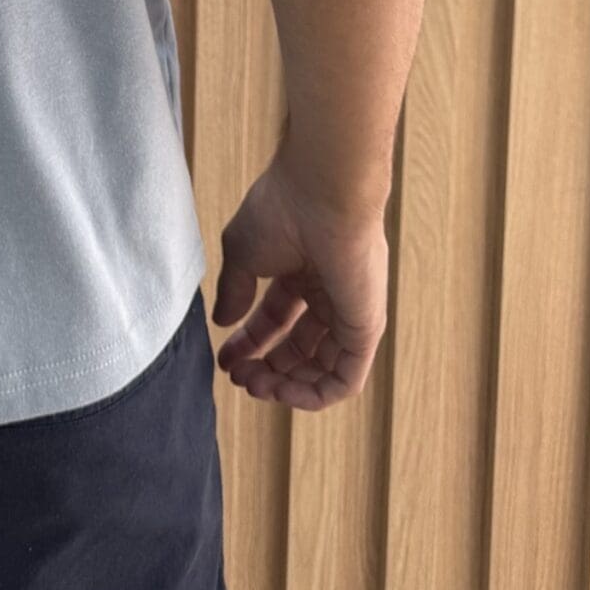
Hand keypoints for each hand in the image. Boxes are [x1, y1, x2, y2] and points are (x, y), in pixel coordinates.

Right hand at [211, 147, 388, 410]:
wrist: (320, 194)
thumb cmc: (281, 210)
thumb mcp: (242, 253)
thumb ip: (234, 290)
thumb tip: (223, 323)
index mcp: (301, 271)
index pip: (276, 320)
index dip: (249, 343)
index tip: (225, 360)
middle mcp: (328, 294)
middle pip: (299, 348)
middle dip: (266, 368)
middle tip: (238, 377)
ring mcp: (349, 312)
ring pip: (321, 369)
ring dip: (286, 387)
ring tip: (255, 385)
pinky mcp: (366, 329)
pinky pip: (345, 379)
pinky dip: (314, 395)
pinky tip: (283, 393)